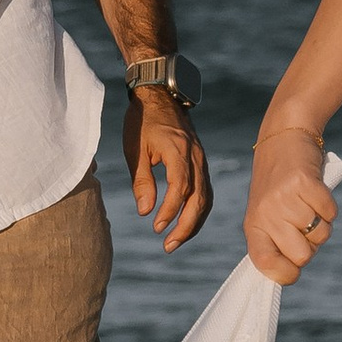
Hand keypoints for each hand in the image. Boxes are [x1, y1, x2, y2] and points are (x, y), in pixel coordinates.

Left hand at [124, 94, 212, 252]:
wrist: (160, 96)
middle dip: (186, 226)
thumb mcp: (135, 149)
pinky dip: (198, 210)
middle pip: (199, 198)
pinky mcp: (201, 162)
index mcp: (179, 151)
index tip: (156, 227)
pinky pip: (206, 190)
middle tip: (168, 245)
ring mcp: (201, 159)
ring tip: (175, 241)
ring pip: (206, 197)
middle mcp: (195, 156)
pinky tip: (186, 223)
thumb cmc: (142, 121)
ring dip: (193, 222)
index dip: (170, 210)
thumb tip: (145, 211)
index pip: (180, 188)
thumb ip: (142, 180)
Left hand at [243, 131, 336, 285]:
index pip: (266, 266)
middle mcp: (266, 215)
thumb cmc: (279, 186)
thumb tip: (291, 273)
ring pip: (321, 236)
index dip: (286, 274)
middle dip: (311, 245)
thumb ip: (275, 242)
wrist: (284, 139)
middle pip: (302, 256)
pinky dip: (330, 205)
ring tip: (308, 204)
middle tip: (304, 225)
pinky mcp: (304, 183)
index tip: (294, 267)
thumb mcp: (267, 214)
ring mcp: (285, 199)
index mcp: (254, 227)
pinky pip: (331, 213)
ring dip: (322, 223)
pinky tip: (317, 192)